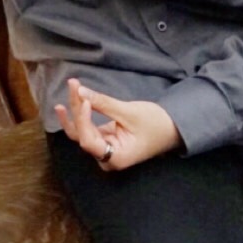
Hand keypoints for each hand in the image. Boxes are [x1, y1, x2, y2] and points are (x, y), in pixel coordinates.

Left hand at [53, 78, 181, 171]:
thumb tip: (80, 92)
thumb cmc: (155, 124)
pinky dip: (82, 113)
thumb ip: (104, 104)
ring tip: (70, 87)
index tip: (84, 98)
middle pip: (82, 134)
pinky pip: (88, 128)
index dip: (82, 119)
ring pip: (82, 130)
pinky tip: (70, 100)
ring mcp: (104, 150)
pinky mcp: (105, 140)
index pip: (88, 140)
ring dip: (76, 109)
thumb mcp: (129, 112)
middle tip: (73, 84)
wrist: (172, 128)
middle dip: (77, 109)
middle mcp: (106, 158)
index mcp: (115, 158)